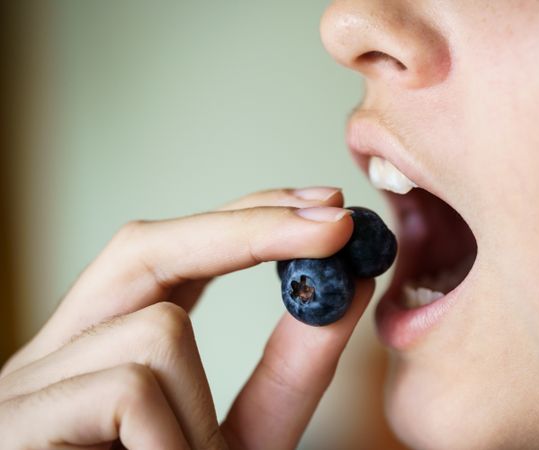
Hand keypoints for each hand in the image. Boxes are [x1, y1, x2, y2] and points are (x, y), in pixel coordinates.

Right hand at [0, 187, 374, 449]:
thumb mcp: (243, 438)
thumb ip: (288, 369)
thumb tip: (346, 289)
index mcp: (104, 348)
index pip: (172, 253)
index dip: (246, 218)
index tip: (325, 205)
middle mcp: (58, 352)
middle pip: (146, 246)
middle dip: (250, 229)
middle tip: (336, 222)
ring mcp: (27, 387)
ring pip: (159, 329)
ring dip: (205, 411)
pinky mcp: (16, 425)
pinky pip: (130, 393)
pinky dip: (174, 442)